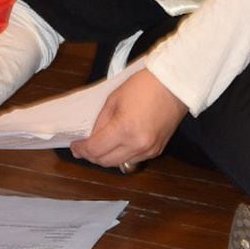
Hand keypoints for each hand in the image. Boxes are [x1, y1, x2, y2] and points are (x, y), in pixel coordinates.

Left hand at [70, 69, 187, 170]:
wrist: (174, 85)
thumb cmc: (144, 86)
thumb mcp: (113, 100)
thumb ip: (100, 122)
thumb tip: (90, 138)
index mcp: (124, 130)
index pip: (95, 149)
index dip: (81, 149)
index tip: (75, 145)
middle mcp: (137, 145)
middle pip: (105, 161)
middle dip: (91, 155)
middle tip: (84, 147)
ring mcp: (149, 150)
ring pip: (119, 163)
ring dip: (107, 157)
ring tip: (100, 145)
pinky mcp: (157, 150)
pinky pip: (134, 159)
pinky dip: (123, 155)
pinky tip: (119, 144)